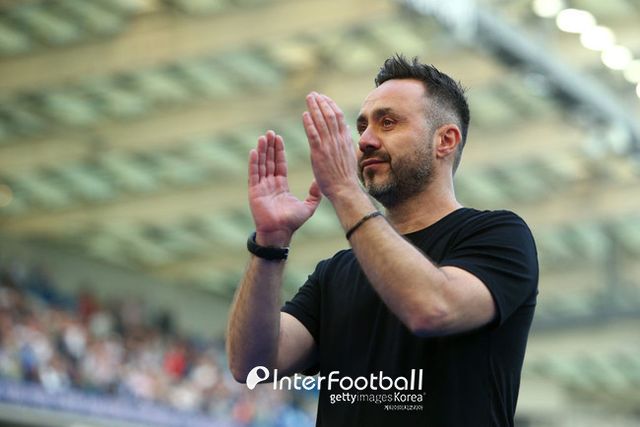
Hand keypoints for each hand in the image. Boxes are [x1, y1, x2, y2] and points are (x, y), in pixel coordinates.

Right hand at [248, 130, 321, 245]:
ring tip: (263, 137)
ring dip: (262, 151)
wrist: (280, 233)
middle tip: (270, 132)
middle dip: (270, 147)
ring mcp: (261, 187)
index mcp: (281, 186)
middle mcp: (270, 184)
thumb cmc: (292, 222)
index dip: (279, 151)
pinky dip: (254, 163)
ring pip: (261, 165)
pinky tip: (254, 151)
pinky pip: (253, 174)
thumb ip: (314, 194)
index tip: (279, 138)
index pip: (279, 164)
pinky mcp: (254, 192)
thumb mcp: (308, 206)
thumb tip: (320, 182)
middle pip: (269, 161)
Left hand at [302, 92, 360, 200]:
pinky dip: (309, 123)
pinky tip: (304, 114)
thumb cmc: (345, 176)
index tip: (324, 98)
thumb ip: (347, 140)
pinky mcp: (319, 153)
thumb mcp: (349, 154)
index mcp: (345, 139)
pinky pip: (313, 134)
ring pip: (322, 121)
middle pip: (330, 115)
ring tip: (309, 98)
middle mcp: (338, 140)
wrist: (344, 189)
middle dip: (321, 102)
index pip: (338, 117)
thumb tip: (346, 128)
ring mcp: (329, 146)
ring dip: (314, 108)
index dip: (331, 105)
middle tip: (313, 94)